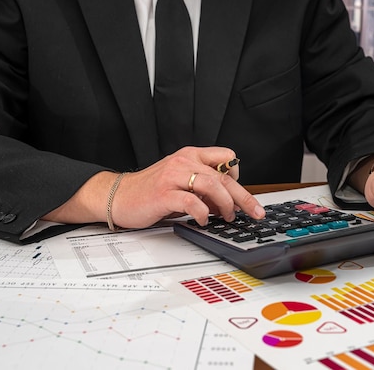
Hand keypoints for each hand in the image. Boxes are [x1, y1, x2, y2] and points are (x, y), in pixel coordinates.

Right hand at [110, 146, 265, 227]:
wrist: (119, 196)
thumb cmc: (150, 190)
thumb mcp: (181, 181)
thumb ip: (203, 188)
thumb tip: (227, 204)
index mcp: (190, 155)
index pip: (225, 156)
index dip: (237, 174)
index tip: (240, 191)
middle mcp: (184, 161)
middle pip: (223, 176)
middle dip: (243, 196)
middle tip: (254, 211)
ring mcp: (173, 176)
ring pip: (211, 185)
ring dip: (225, 204)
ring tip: (227, 216)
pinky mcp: (164, 194)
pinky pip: (191, 202)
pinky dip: (203, 212)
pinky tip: (204, 219)